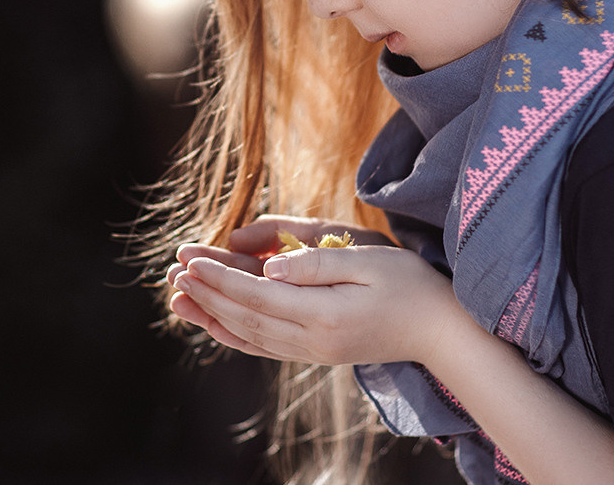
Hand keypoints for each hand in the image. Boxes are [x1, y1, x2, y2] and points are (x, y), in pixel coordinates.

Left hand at [167, 218, 455, 366]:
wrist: (441, 332)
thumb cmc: (409, 285)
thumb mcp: (367, 260)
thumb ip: (316, 264)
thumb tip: (269, 266)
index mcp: (322, 313)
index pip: (255, 294)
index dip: (218, 277)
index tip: (188, 260)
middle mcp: (312, 339)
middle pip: (244, 316)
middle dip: (206, 293)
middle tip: (172, 273)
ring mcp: (313, 351)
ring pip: (249, 335)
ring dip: (211, 316)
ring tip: (179, 300)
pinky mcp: (317, 353)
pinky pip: (265, 347)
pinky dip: (235, 335)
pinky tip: (216, 325)